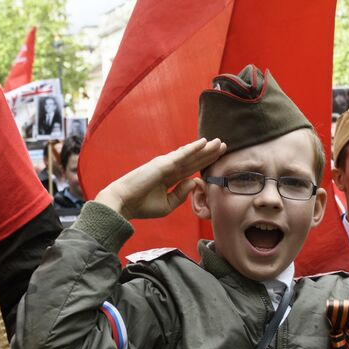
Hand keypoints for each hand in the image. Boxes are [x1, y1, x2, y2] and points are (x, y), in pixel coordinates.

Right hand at [94, 138, 226, 219]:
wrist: (124, 203)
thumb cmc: (142, 205)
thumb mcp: (167, 205)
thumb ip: (181, 194)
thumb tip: (194, 181)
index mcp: (169, 178)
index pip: (191, 168)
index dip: (204, 162)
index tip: (218, 158)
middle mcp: (169, 168)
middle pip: (194, 159)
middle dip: (209, 153)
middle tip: (224, 145)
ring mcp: (166, 164)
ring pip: (190, 155)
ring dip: (206, 149)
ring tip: (219, 143)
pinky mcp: (163, 164)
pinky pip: (182, 155)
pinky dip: (193, 148)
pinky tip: (204, 143)